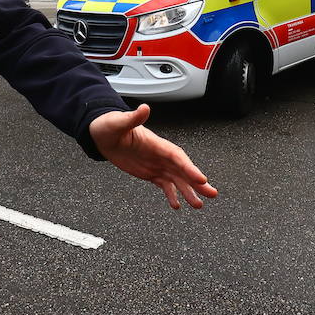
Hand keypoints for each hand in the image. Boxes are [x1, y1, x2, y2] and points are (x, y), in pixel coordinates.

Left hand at [89, 104, 217, 209]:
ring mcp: (156, 165)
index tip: (201, 179)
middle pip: (183, 170)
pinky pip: (164, 185)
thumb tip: (144, 108)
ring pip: (177, 180)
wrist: (102, 134)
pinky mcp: (149, 173)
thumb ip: (133, 118)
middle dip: (198, 182)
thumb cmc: (110, 125)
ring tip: (198, 205)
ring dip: (189, 192)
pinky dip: (171, 195)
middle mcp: (160, 155)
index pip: (177, 157)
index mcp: (156, 143)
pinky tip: (176, 205)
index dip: (189, 168)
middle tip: (212, 194)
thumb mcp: (119, 122)